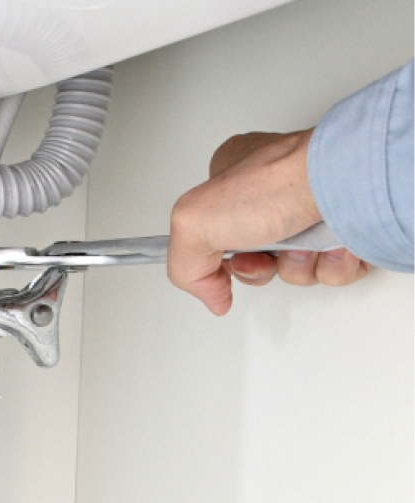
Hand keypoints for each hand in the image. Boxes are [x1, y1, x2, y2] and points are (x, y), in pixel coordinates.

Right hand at [167, 130, 370, 314]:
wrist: (346, 181)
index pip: (213, 233)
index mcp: (231, 177)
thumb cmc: (279, 183)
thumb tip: (213, 296)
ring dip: (298, 267)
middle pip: (254, 257)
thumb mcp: (193, 222)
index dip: (220, 257)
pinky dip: (332, 264)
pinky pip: (332, 266)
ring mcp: (309, 207)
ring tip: (304, 243)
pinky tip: (332, 244)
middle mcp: (271, 191)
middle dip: (261, 267)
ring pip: (293, 266)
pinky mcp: (345, 226)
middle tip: (265, 255)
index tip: (227, 261)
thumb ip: (184, 267)